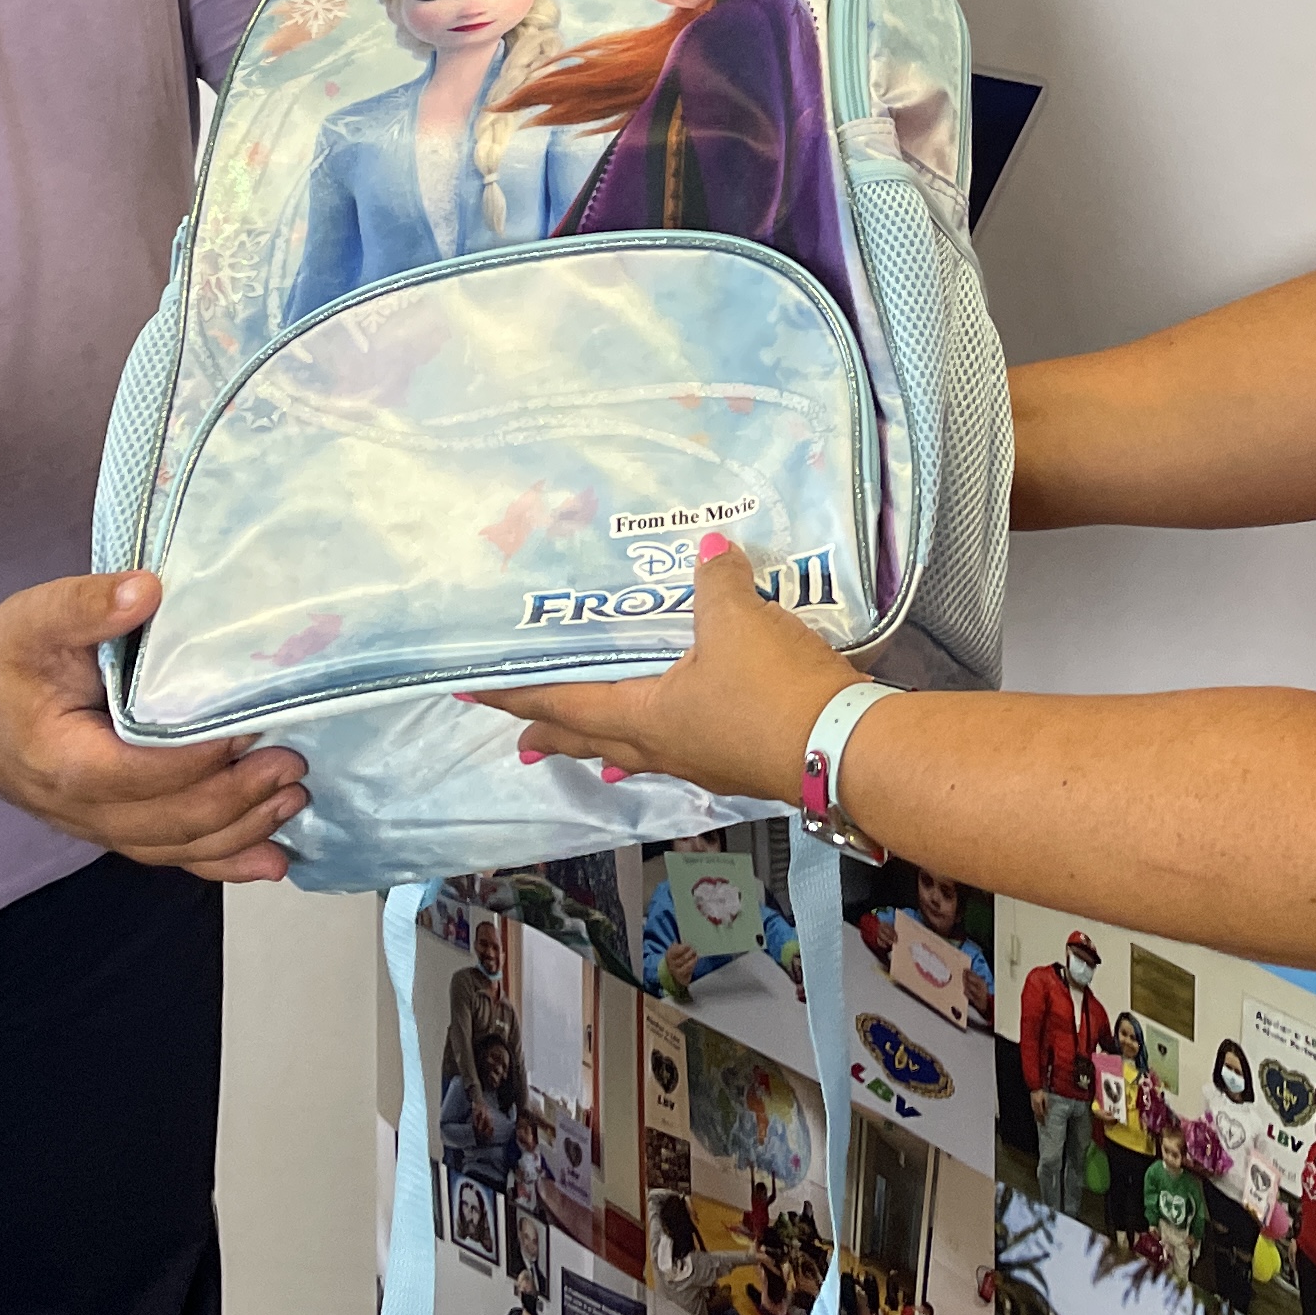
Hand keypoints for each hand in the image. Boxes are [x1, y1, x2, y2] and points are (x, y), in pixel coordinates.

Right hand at [0, 570, 307, 879]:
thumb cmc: (2, 662)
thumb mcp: (33, 618)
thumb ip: (88, 606)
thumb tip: (149, 590)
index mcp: (61, 761)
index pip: (142, 772)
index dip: (201, 757)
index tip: (253, 725)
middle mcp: (80, 808)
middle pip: (169, 821)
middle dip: (237, 798)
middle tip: (292, 765)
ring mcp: (97, 825)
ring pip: (176, 846)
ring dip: (240, 832)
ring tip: (295, 802)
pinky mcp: (114, 826)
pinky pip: (171, 853)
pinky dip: (224, 860)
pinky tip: (271, 859)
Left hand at [468, 532, 856, 803]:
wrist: (843, 747)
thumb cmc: (771, 689)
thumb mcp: (739, 620)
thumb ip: (716, 582)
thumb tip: (708, 549)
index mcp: (645, 716)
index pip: (564, 703)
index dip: (517, 695)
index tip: (472, 695)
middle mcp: (663, 747)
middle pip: (593, 740)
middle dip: (554, 734)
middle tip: (519, 736)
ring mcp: (702, 762)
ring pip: (637, 752)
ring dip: (605, 745)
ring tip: (588, 748)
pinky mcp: (740, 765)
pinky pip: (683, 753)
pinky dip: (661, 743)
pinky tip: (679, 739)